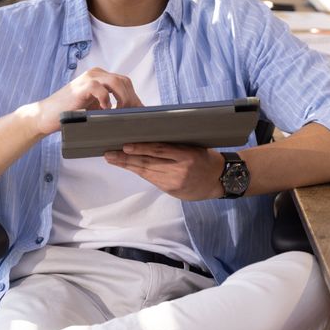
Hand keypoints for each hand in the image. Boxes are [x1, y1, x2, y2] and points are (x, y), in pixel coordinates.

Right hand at [24, 67, 142, 134]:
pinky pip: (100, 89)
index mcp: (101, 77)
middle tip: (133, 115)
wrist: (46, 116)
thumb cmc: (71, 114)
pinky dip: (106, 101)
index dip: (134, 97)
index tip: (140, 113)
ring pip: (116, 82)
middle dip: (132, 99)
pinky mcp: (82, 86)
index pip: (125, 83)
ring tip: (120, 113)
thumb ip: (110, 106)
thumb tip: (132, 114)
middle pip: (124, 81)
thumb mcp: (95, 109)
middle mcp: (96, 74)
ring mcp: (89, 78)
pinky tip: (105, 111)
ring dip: (123, 99)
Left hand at [104, 143, 224, 200]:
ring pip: (147, 172)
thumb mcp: (195, 147)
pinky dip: (140, 172)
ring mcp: (175, 182)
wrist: (220, 180)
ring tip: (113, 159)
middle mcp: (180, 170)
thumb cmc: (207, 158)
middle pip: (148, 163)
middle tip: (109, 154)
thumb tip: (149, 138)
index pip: (159, 150)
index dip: (141, 148)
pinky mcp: (172, 190)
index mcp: (188, 155)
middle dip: (126, 158)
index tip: (125, 146)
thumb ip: (175, 145)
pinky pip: (152, 179)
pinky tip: (129, 167)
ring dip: (128, 166)